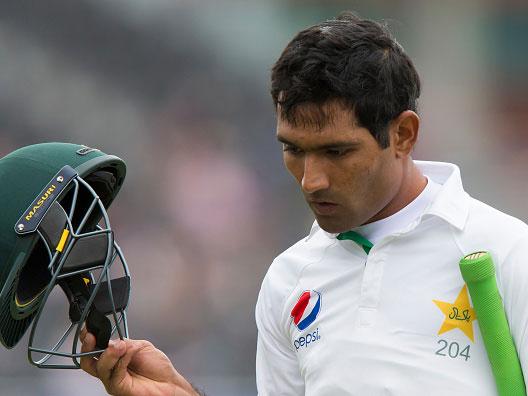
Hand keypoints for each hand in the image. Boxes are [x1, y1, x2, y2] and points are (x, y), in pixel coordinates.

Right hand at [80, 328, 198, 395]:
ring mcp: (112, 379)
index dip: (88, 338)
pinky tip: (130, 352)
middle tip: (93, 337)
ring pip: (100, 367)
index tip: (90, 328)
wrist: (168, 383)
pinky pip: (114, 374)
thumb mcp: (140, 346)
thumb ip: (125, 342)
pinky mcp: (118, 388)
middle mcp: (110, 369)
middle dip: (87, 347)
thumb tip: (112, 341)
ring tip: (122, 346)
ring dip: (110, 353)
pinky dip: (122, 360)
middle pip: (87, 361)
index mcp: (114, 356)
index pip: (94, 348)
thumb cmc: (157, 367)